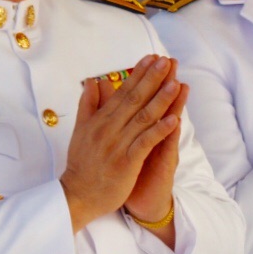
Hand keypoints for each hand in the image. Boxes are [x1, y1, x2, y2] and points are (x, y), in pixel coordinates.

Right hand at [59, 55, 184, 231]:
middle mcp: (108, 128)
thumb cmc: (81, 164)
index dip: (138, 74)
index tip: (151, 58)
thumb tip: (93, 80)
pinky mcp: (126, 162)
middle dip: (152, 79)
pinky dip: (160, 130)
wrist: (77, 196)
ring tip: (175, 83)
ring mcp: (118, 145)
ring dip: (160, 100)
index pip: (122, 92)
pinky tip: (174, 119)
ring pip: (143, 118)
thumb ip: (88, 104)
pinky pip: (145, 143)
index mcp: (99, 120)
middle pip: (134, 99)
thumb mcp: (80, 130)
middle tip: (166, 61)